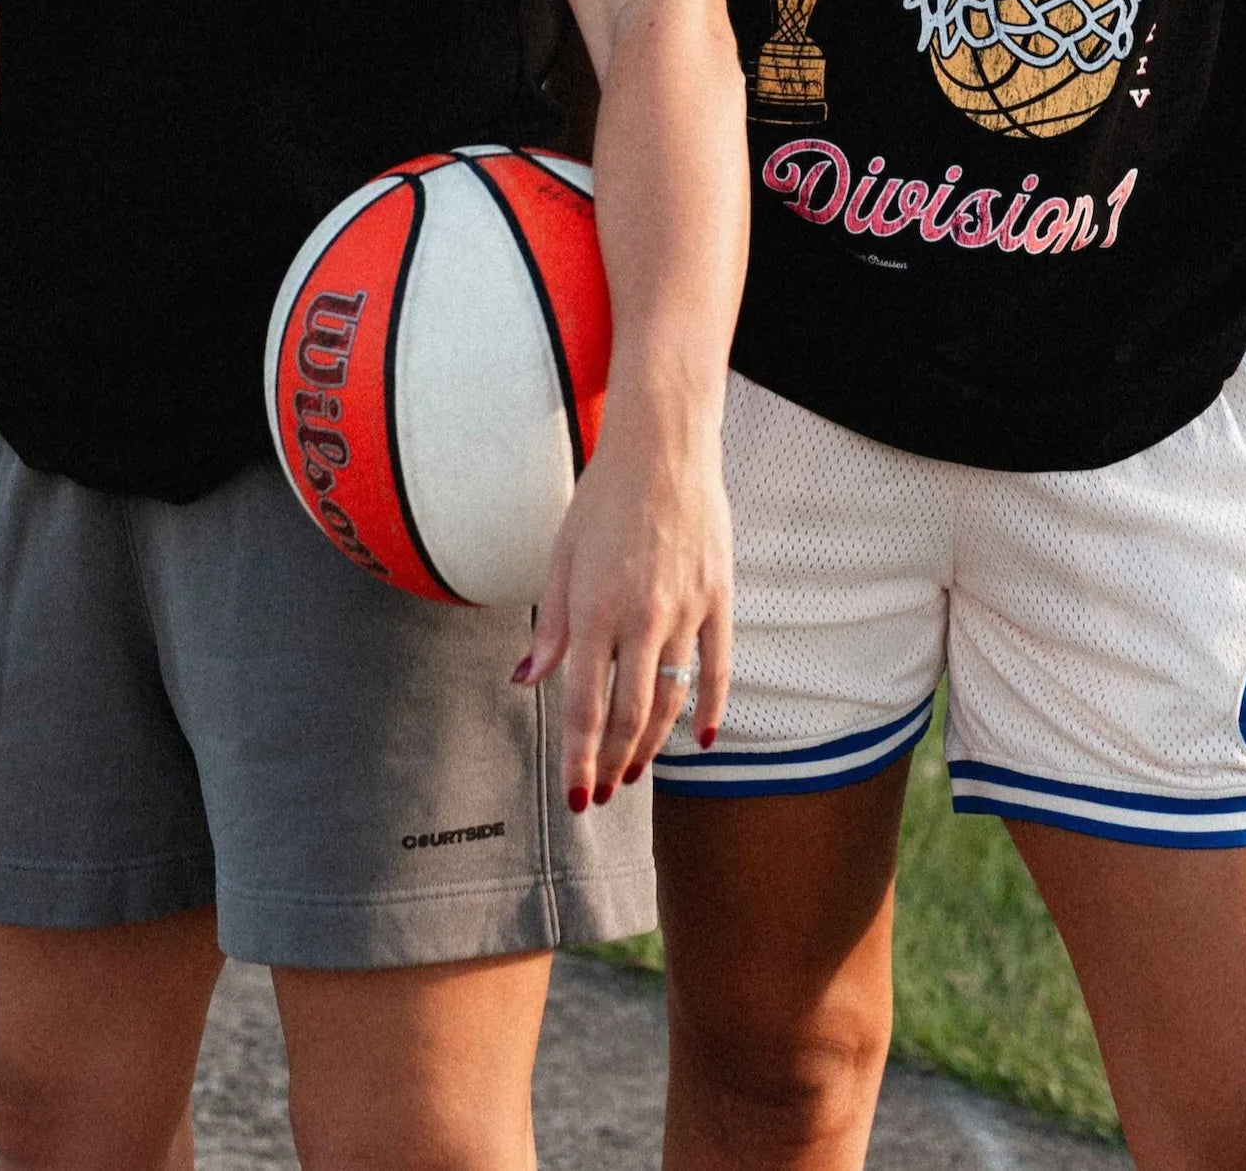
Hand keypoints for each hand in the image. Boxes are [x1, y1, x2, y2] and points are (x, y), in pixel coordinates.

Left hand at [519, 395, 731, 809]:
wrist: (664, 449)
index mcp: (594, 609)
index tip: (574, 797)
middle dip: (612, 763)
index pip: (583, 706)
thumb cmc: (604, 497)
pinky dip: (711, 707)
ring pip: (672, 698)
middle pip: (629, 715)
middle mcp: (641, 618)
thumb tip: (526, 680)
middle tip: (601, 794)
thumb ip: (549, 625)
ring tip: (635, 771)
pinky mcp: (719, 599)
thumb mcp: (562, 555)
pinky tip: (701, 738)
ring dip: (653, 744)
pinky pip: (718, 667)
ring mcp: (686, 611)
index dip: (577, 759)